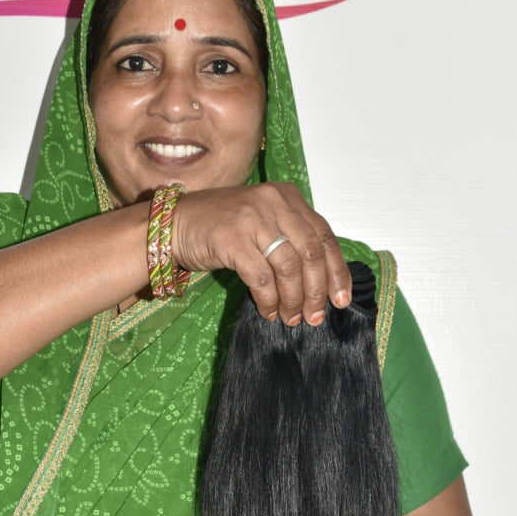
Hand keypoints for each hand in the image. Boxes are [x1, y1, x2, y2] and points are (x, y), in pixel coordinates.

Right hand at [172, 182, 349, 324]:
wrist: (175, 223)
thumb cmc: (221, 227)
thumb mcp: (263, 223)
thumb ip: (290, 239)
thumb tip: (321, 283)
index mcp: (287, 197)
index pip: (324, 236)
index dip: (337, 271)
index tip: (340, 300)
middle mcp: (273, 202)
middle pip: (311, 253)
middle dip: (316, 291)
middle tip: (315, 316)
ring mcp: (252, 218)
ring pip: (289, 267)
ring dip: (293, 299)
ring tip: (291, 318)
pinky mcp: (231, 238)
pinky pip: (261, 277)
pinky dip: (268, 300)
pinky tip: (268, 312)